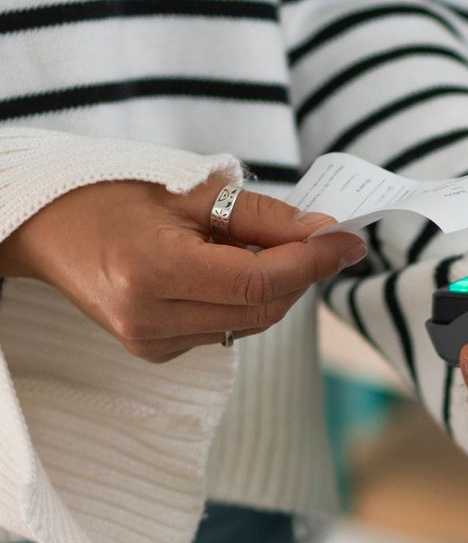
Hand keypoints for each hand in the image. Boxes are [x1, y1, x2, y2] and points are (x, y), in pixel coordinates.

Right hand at [0, 178, 364, 362]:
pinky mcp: (155, 352)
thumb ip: (260, 215)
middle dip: (300, 275)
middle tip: (322, 238)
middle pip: (261, 310)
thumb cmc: (108, 196)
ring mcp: (151, 342)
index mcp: (154, 271)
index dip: (312, 261)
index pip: (258, 281)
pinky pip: (223, 330)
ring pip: (248, 325)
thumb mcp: (186, 189)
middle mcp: (151, 318)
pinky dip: (242, 301)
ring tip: (260, 245)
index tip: (348, 240)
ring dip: (273, 288)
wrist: (45, 228)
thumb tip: (322, 231)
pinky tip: (223, 270)